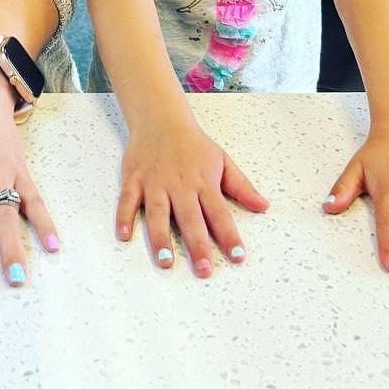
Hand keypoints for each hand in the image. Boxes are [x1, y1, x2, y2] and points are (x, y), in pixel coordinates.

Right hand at [116, 109, 268, 275]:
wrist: (161, 118)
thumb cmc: (194, 144)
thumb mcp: (223, 161)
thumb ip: (242, 186)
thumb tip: (264, 206)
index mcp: (204, 182)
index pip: (220, 213)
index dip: (229, 236)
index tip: (238, 257)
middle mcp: (180, 185)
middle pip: (190, 219)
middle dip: (197, 245)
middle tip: (204, 270)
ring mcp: (155, 183)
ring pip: (158, 213)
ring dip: (161, 238)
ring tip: (165, 262)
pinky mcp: (134, 179)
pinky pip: (128, 200)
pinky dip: (124, 217)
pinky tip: (124, 235)